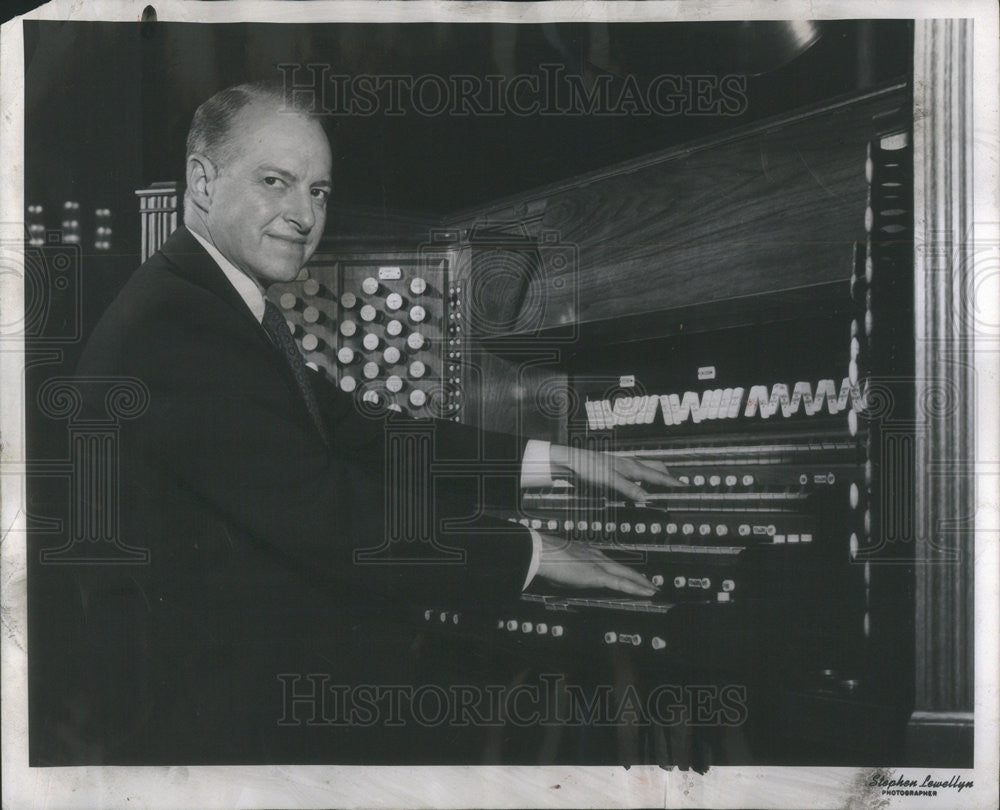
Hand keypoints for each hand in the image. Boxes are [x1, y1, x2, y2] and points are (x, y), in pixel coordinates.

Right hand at [535, 534, 657, 596]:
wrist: (542, 552)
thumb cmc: (546, 558)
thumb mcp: (562, 567)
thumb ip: (570, 573)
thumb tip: (568, 581)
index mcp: (588, 553)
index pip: (611, 563)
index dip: (622, 570)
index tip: (629, 576)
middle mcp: (597, 556)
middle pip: (624, 568)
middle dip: (639, 577)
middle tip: (650, 583)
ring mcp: (599, 564)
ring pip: (627, 575)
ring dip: (641, 583)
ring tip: (652, 589)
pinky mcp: (599, 574)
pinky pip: (622, 583)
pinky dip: (637, 588)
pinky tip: (646, 592)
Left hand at [548, 443, 684, 501]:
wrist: (571, 462)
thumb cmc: (589, 467)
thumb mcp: (610, 480)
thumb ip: (630, 489)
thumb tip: (648, 499)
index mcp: (633, 467)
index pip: (659, 475)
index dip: (673, 483)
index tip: (685, 488)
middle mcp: (630, 465)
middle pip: (656, 468)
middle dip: (667, 477)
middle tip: (675, 488)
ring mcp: (623, 466)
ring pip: (646, 470)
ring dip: (655, 478)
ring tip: (659, 489)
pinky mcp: (614, 470)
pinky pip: (635, 474)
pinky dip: (642, 481)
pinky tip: (637, 488)